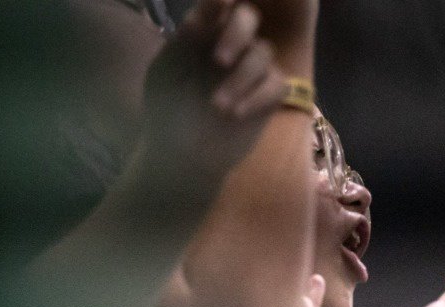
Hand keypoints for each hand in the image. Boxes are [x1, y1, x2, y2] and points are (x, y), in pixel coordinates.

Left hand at [140, 0, 288, 184]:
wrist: (184, 153)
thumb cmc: (167, 110)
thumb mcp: (167, 71)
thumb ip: (186, 40)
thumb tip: (208, 10)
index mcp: (202, 31)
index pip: (218, 4)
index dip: (221, 1)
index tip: (222, 1)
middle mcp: (231, 43)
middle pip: (249, 18)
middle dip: (236, 34)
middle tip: (219, 61)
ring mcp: (251, 68)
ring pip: (263, 54)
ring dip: (241, 80)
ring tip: (218, 107)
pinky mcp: (269, 95)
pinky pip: (277, 84)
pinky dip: (258, 98)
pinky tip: (236, 114)